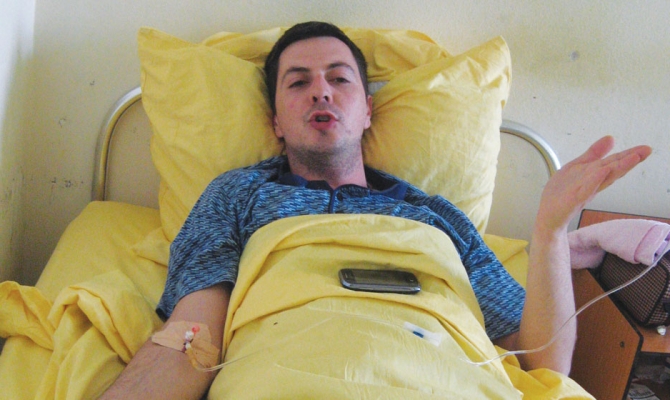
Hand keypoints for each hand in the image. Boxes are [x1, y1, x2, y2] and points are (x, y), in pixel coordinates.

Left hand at [537, 136, 651, 230]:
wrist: (549, 216)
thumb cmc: (563, 193)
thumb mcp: (578, 167)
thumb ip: (594, 154)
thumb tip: (611, 138)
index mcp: (594, 176)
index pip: (613, 164)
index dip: (628, 155)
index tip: (645, 148)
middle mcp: (592, 184)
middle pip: (613, 170)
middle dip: (629, 160)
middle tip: (646, 151)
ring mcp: (583, 192)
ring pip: (602, 178)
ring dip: (617, 167)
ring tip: (632, 158)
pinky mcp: (572, 200)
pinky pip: (585, 189)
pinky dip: (593, 180)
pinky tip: (602, 171)